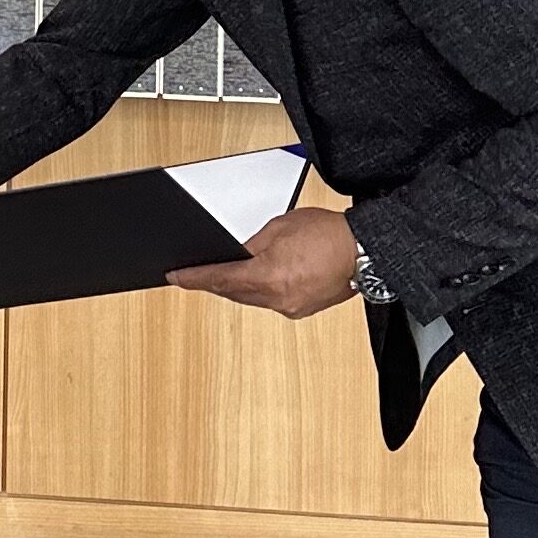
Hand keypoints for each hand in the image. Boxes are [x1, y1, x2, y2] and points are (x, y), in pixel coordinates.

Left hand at [167, 205, 361, 320]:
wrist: (364, 251)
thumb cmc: (328, 233)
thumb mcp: (280, 227)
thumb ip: (252, 245)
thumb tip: (234, 255)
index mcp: (269, 276)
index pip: (220, 279)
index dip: (193, 278)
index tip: (174, 276)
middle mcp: (278, 298)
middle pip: (233, 293)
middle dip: (214, 282)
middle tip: (194, 273)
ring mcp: (291, 308)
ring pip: (252, 299)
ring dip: (237, 287)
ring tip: (225, 273)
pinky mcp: (302, 310)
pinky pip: (270, 302)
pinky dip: (260, 291)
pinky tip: (258, 279)